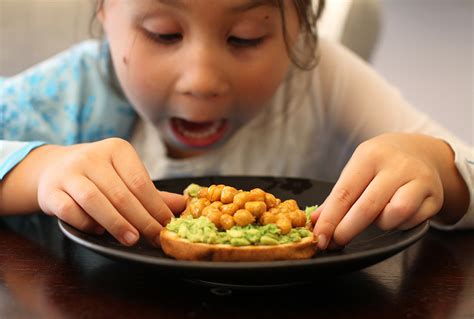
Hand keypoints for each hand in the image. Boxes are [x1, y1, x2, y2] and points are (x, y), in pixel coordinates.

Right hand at [35, 138, 185, 245]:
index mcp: (117, 149)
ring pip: (95, 201)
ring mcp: (69, 173)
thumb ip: (152, 193)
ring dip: (116, 223)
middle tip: (154, 238)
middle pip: (121, 194)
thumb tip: (183, 205)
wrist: (54, 167)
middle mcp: (92, 157)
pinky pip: (70, 211)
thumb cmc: (99, 175)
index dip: (155, 206)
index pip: (140, 182)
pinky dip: (86, 224)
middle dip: (141, 219)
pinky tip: (99, 231)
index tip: (167, 226)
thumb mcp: (126, 176)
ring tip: (132, 239)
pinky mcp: (50, 191)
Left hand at [312, 133, 443, 249]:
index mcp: (370, 156)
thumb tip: (316, 222)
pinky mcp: (435, 196)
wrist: (421, 152)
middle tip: (336, 242)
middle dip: (348, 229)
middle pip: (368, 206)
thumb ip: (337, 197)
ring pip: (394, 214)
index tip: (320, 237)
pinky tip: (396, 215)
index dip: (330, 219)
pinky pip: (412, 221)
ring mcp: (419, 179)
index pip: (344, 192)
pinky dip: (400, 224)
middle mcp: (396, 165)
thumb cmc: (381, 164)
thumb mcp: (357, 171)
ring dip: (381, 223)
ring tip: (378, 216)